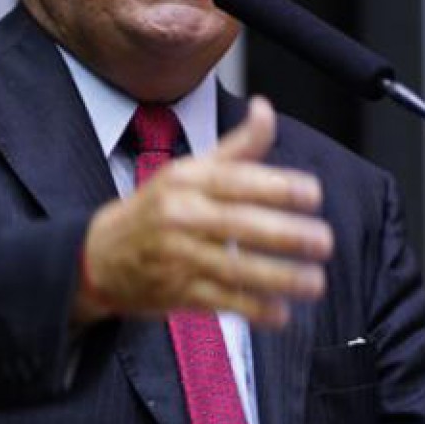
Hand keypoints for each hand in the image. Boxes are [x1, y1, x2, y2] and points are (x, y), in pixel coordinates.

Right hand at [77, 97, 332, 328]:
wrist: (101, 255)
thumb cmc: (157, 208)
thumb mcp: (191, 170)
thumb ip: (237, 147)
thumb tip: (266, 109)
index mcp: (188, 181)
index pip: (237, 180)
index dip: (278, 186)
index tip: (314, 194)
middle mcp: (182, 217)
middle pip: (239, 225)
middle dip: (286, 235)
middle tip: (324, 241)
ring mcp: (179, 257)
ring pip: (233, 268)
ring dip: (279, 278)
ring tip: (315, 282)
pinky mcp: (179, 293)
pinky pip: (221, 302)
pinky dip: (253, 310)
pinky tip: (282, 314)